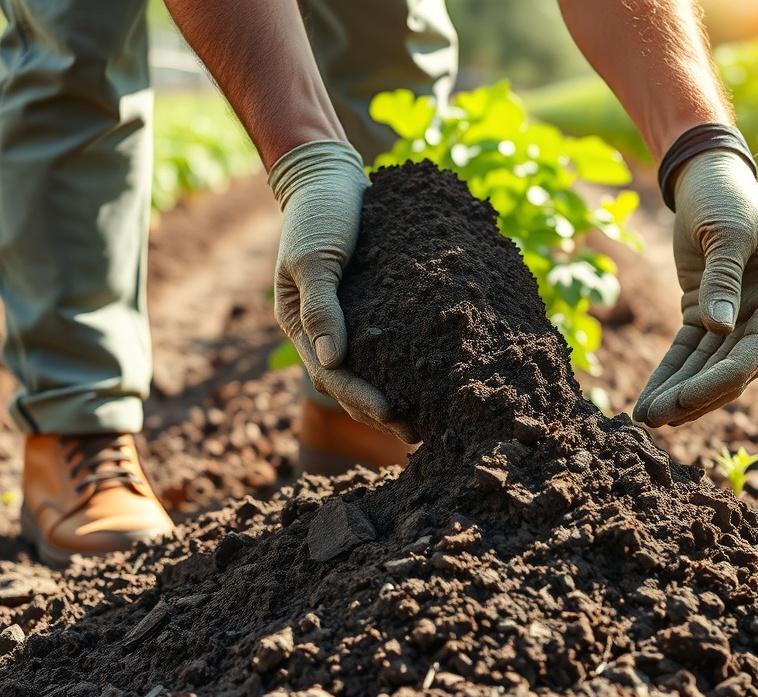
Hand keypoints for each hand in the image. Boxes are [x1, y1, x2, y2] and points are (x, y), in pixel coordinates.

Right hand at [269, 141, 416, 442]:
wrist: (329, 176)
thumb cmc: (317, 214)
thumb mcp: (312, 257)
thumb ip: (321, 307)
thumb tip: (333, 362)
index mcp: (300, 325)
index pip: (330, 374)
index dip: (359, 397)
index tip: (392, 414)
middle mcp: (324, 329)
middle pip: (350, 383)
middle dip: (379, 410)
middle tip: (417, 434)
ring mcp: (348, 318)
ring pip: (370, 368)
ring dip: (394, 394)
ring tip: (427, 421)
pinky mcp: (374, 304)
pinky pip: (388, 341)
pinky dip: (406, 362)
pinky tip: (432, 376)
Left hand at [633, 149, 757, 426]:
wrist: (706, 174)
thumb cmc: (724, 195)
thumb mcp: (726, 231)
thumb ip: (724, 278)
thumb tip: (719, 329)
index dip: (726, 376)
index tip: (689, 398)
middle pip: (733, 364)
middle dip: (696, 393)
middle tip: (659, 417)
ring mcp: (736, 314)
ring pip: (708, 364)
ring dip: (679, 391)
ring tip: (647, 417)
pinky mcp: (705, 312)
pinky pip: (688, 350)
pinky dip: (669, 373)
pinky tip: (648, 398)